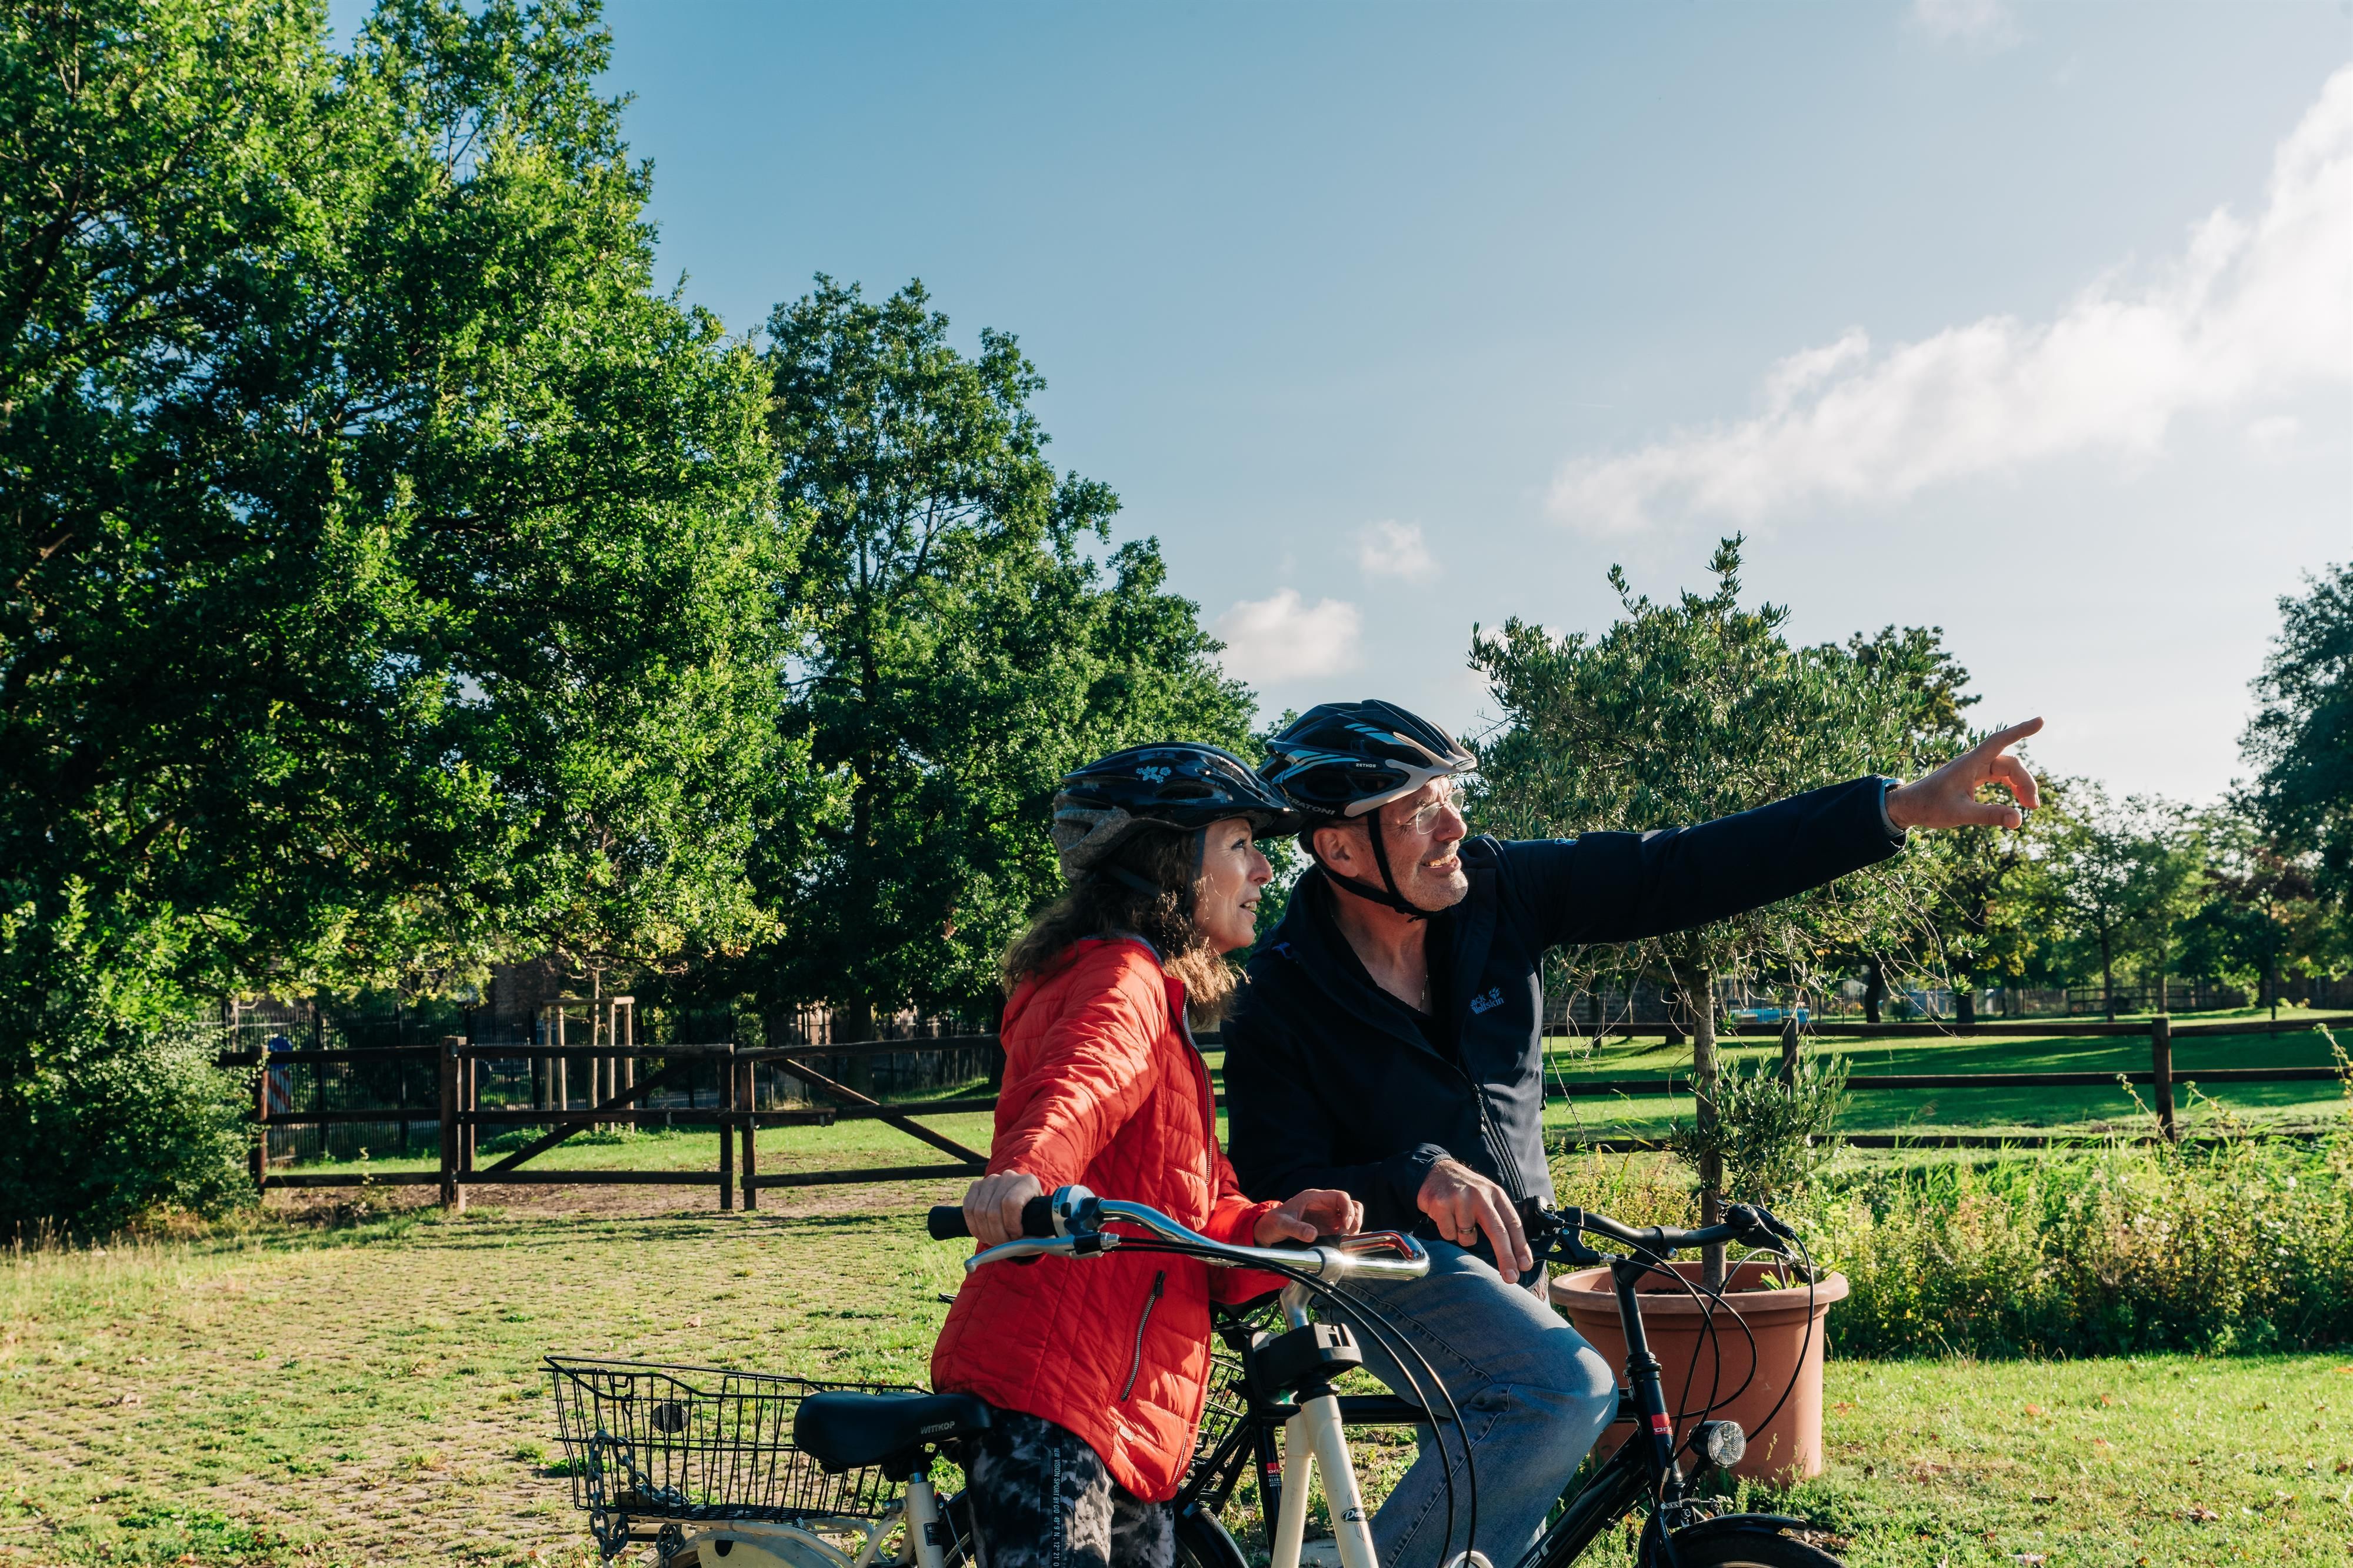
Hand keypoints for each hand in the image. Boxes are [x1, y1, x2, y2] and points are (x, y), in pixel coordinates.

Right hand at [961, 1170, 1042, 1246]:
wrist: (1025, 1209)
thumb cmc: (1035, 1220)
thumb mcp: (1041, 1229)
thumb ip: (1033, 1238)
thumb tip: (1017, 1246)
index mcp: (1028, 1183)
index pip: (1011, 1203)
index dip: (1011, 1225)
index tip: (1016, 1237)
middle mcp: (1008, 1177)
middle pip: (993, 1210)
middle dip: (997, 1234)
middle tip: (1003, 1245)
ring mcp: (990, 1180)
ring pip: (979, 1211)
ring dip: (985, 1233)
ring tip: (994, 1241)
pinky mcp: (976, 1186)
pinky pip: (968, 1209)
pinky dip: (973, 1227)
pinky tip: (983, 1235)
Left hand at [1255, 1188, 1364, 1246]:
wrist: (1267, 1231)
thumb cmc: (1272, 1223)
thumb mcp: (1282, 1225)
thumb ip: (1296, 1229)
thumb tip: (1313, 1235)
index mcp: (1314, 1198)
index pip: (1340, 1196)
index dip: (1348, 1208)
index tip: (1345, 1224)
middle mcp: (1323, 1205)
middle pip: (1350, 1205)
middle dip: (1355, 1217)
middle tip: (1349, 1232)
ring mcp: (1326, 1217)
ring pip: (1350, 1215)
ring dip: (1354, 1226)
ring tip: (1346, 1238)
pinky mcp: (1326, 1228)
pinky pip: (1344, 1228)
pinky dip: (1348, 1234)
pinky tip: (1343, 1243)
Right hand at [1415, 1159, 1534, 1283]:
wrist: (1435, 1172)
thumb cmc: (1466, 1191)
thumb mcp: (1487, 1197)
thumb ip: (1498, 1218)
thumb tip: (1512, 1253)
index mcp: (1496, 1194)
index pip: (1512, 1223)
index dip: (1520, 1246)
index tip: (1525, 1265)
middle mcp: (1480, 1195)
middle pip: (1497, 1232)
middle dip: (1505, 1258)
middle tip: (1511, 1278)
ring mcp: (1460, 1199)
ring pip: (1468, 1238)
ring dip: (1464, 1237)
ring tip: (1458, 1220)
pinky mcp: (1441, 1204)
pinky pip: (1449, 1234)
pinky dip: (1448, 1232)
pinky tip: (1445, 1217)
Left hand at [1886, 717, 2044, 831]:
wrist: (1907, 806)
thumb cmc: (1929, 807)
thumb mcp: (1960, 814)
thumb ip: (1990, 815)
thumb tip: (2019, 820)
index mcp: (1969, 764)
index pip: (2000, 741)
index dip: (2021, 730)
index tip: (2041, 721)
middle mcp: (1972, 762)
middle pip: (2009, 763)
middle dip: (2025, 782)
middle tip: (2034, 806)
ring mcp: (1972, 769)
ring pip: (2005, 770)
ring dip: (2020, 785)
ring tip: (2030, 806)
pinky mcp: (1971, 778)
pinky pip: (1997, 776)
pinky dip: (2010, 786)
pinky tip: (2016, 800)